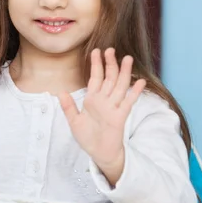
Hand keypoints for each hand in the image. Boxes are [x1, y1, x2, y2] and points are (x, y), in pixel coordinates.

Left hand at [59, 48, 145, 185]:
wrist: (99, 153)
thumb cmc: (87, 138)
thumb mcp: (74, 122)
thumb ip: (68, 107)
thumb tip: (60, 92)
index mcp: (92, 99)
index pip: (95, 77)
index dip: (96, 64)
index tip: (96, 51)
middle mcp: (104, 100)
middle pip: (109, 78)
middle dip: (110, 64)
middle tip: (111, 49)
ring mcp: (113, 107)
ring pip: (120, 86)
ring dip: (124, 72)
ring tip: (127, 59)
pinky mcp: (120, 116)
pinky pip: (128, 102)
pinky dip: (135, 92)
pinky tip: (140, 82)